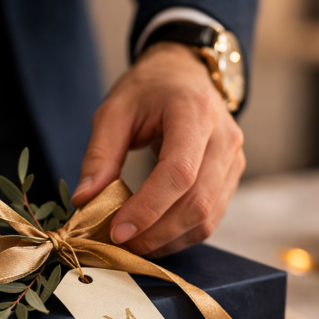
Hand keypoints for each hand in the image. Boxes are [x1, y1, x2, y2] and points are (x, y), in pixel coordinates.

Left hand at [69, 42, 244, 256]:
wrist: (185, 73)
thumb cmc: (149, 89)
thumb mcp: (114, 111)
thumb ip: (99, 155)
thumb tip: (85, 200)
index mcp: (194, 113)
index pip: (179, 172)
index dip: (148, 208)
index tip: (117, 230)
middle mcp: (224, 138)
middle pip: (197, 202)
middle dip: (155, 232)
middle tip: (119, 245)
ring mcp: (234, 160)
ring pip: (207, 217)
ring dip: (167, 240)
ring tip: (132, 244)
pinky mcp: (231, 177)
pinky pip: (210, 218)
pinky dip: (179, 235)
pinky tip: (152, 236)